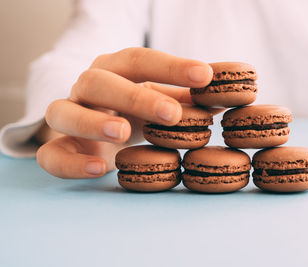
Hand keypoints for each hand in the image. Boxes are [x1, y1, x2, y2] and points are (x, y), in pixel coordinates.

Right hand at [36, 48, 212, 178]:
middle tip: (171, 114)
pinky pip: (50, 154)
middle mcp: (87, 88)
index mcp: (115, 70)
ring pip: (64, 111)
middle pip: (100, 81)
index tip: (205, 77)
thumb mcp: (157, 99)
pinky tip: (99, 168)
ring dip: (92, 121)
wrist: (91, 126)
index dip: (172, 67)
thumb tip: (222, 96)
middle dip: (135, 96)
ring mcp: (68, 115)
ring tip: (122, 133)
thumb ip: (185, 97)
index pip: (140, 60)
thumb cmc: (131, 108)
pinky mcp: (57, 146)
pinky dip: (71, 162)